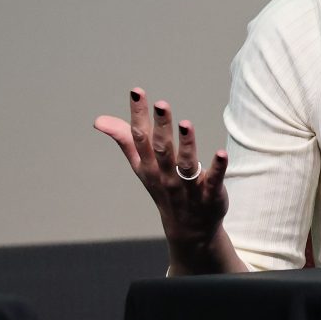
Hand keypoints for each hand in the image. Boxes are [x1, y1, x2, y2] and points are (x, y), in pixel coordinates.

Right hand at [94, 87, 227, 250]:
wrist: (187, 227)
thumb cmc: (162, 188)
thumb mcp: (141, 166)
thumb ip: (125, 140)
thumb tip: (99, 120)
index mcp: (148, 166)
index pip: (140, 138)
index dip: (138, 115)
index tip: (137, 92)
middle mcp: (165, 175)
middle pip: (162, 149)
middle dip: (162, 127)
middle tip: (161, 104)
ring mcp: (187, 186)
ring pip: (186, 164)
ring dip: (186, 145)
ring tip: (185, 124)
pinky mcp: (209, 194)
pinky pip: (213, 180)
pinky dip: (217, 168)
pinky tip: (221, 153)